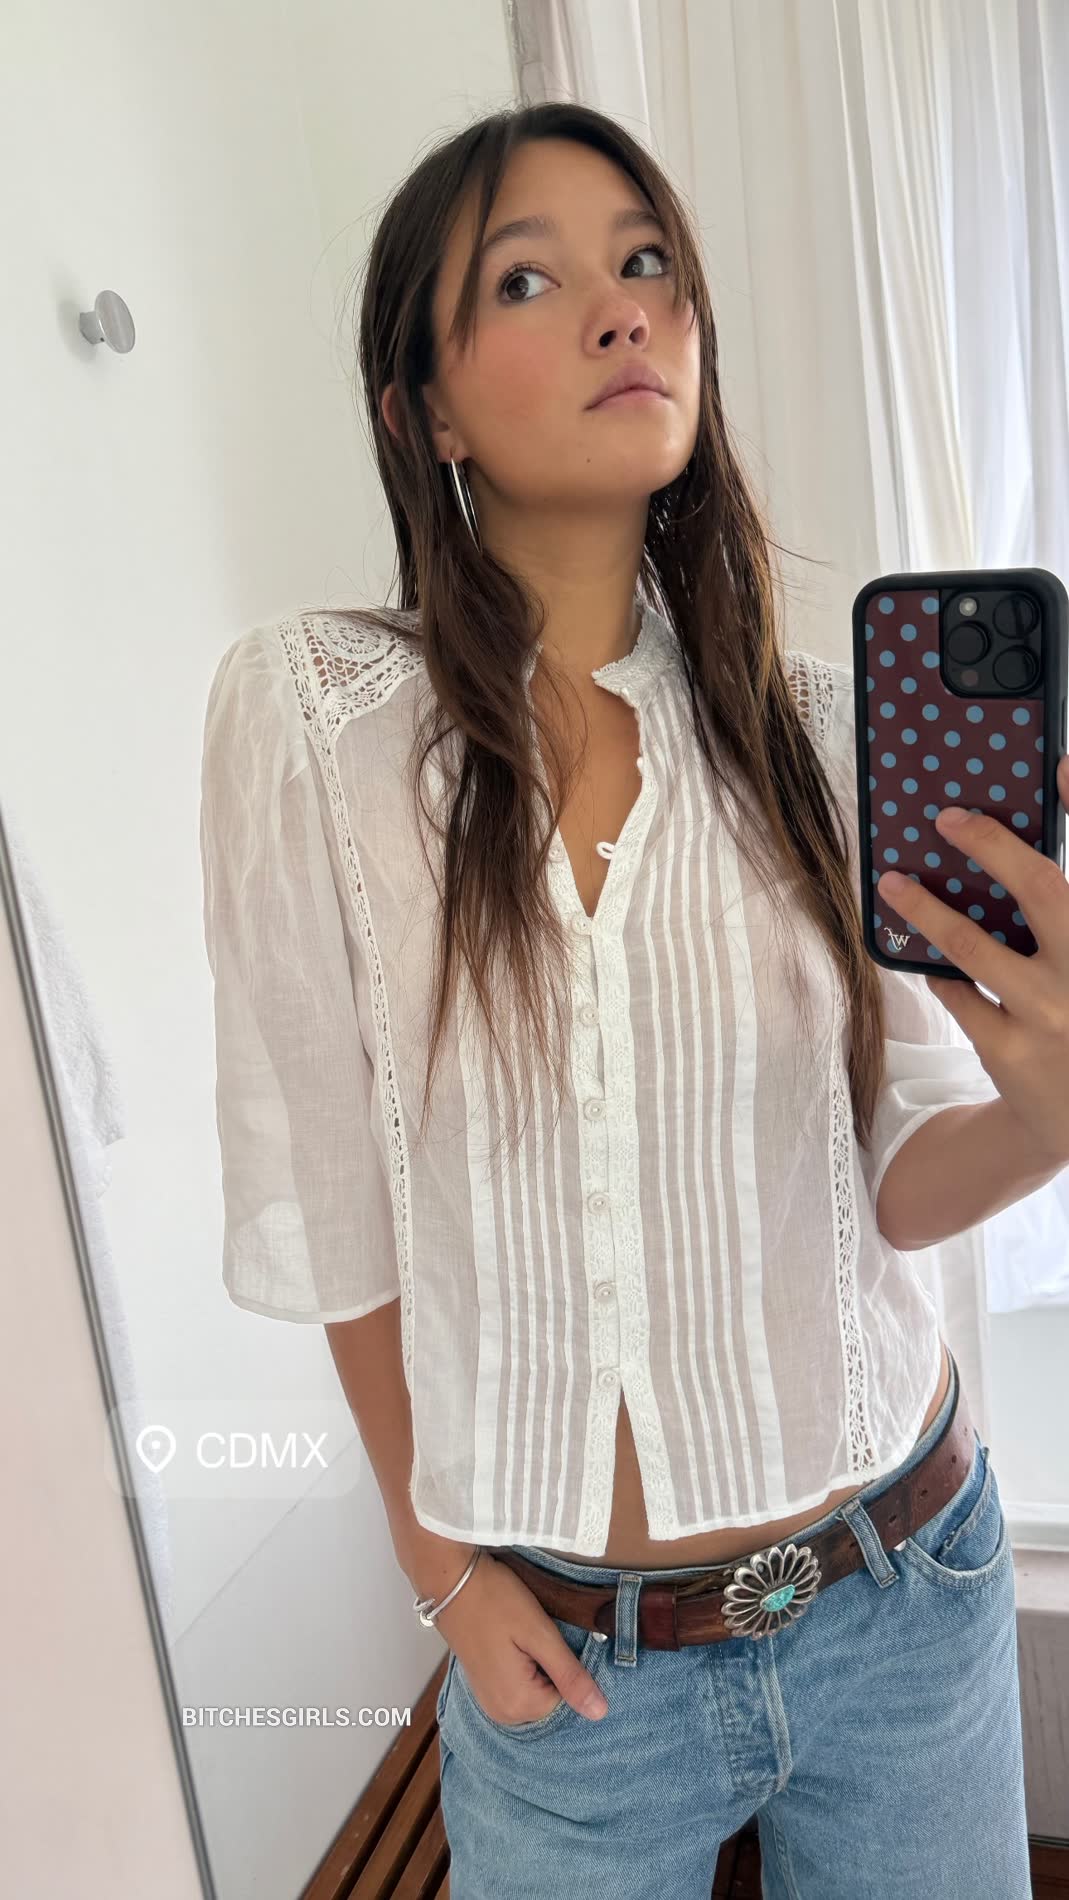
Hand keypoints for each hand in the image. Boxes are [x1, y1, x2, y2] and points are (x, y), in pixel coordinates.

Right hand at [434, 1552, 608, 1724]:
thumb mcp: (540, 1634)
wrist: (451, 1581)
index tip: (553, 1638)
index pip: (569, 1700)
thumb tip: (600, 1712)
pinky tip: (514, 1641)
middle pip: (551, 1699)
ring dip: (539, 1667)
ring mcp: (490, 1701)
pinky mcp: (484, 1686)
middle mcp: (502, 1713)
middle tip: (536, 1634)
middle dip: (553, 1669)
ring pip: (537, 1692)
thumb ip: (570, 1676)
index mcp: (518, 1705)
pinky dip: (525, 1667)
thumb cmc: (496, 1600)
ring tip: (523, 1636)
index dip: (569, 1667)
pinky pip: (519, 1687)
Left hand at [876, 751, 1068, 1171]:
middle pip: (1042, 888)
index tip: (1062, 762)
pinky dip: (937, 968)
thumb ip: (1056, 914)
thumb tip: (1006, 855)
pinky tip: (920, 951)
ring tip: (893, 883)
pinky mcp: (1010, 1051)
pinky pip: (957, 992)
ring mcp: (1053, 1014)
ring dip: (927, 909)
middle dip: (992, 844)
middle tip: (947, 818)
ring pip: (975, 945)